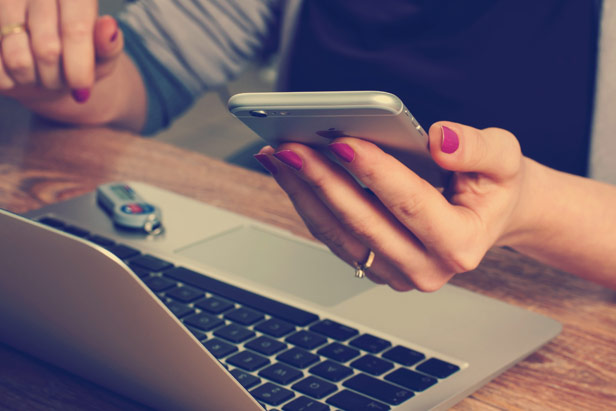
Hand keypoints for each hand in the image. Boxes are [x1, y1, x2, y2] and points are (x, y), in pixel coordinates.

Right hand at [0, 0, 122, 102]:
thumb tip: (109, 28)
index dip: (79, 66)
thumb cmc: (78, 57)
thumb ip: (109, 45)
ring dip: (32, 80)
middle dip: (57, 78)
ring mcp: (4, 4)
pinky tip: (17, 73)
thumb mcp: (102, 56)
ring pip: (18, 60)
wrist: (42, 64)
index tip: (82, 89)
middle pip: (47, 49)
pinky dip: (8, 80)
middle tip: (60, 81)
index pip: (76, 29)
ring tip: (39, 74)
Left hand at [254, 122, 528, 291]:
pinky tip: (290, 172)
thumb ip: (478, 148)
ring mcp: (395, 273)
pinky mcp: (374, 265)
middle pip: (363, 223)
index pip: (410, 205)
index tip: (343, 141)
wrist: (488, 215)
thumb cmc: (494, 186)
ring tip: (279, 155)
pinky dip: (307, 201)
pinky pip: (332, 236)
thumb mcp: (505, 159)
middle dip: (323, 181)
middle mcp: (426, 269)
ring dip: (304, 192)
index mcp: (461, 245)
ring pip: (338, 233)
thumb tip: (439, 140)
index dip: (375, 172)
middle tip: (291, 146)